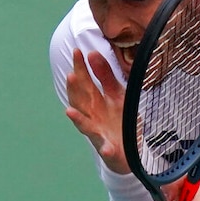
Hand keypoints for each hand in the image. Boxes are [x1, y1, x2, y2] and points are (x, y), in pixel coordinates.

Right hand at [65, 49, 128, 173]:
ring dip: (78, 119)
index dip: (80, 68)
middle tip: (71, 75)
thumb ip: (105, 75)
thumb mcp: (116, 94)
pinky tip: (106, 147)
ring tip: (69, 111)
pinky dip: (105, 148)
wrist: (130, 149)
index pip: (84, 82)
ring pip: (85, 125)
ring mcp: (98, 133)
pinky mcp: (108, 149)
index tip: (77, 51)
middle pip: (80, 102)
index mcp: (95, 100)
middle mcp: (92, 115)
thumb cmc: (119, 119)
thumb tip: (92, 53)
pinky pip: (106, 149)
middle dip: (74, 91)